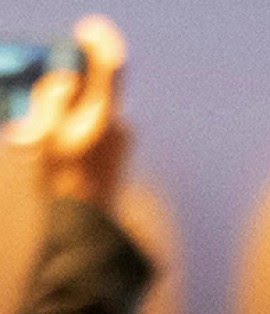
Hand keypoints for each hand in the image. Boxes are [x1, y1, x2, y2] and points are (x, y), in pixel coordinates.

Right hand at [3, 15, 129, 210]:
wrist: (86, 225)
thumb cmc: (61, 181)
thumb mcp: (45, 136)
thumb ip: (54, 100)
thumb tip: (67, 81)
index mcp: (103, 116)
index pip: (109, 69)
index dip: (100, 44)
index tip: (92, 29)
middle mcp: (119, 125)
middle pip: (93, 93)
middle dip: (67, 98)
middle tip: (44, 123)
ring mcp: (122, 142)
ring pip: (90, 116)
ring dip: (69, 122)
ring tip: (46, 149)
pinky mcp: (118, 156)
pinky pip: (94, 135)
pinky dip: (76, 137)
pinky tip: (59, 158)